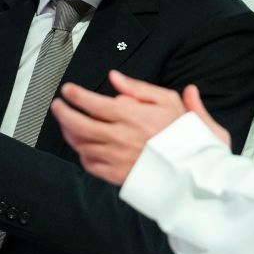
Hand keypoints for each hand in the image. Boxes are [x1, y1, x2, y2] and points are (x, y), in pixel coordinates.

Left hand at [50, 70, 214, 186]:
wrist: (195, 170)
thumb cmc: (185, 134)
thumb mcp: (169, 101)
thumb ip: (139, 88)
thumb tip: (115, 77)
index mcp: (131, 116)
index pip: (93, 103)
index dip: (75, 95)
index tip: (67, 90)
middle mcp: (119, 137)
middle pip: (79, 125)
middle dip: (63, 113)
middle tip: (58, 106)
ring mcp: (116, 158)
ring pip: (81, 145)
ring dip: (69, 133)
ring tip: (67, 124)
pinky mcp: (118, 176)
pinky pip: (91, 165)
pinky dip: (83, 155)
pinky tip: (83, 148)